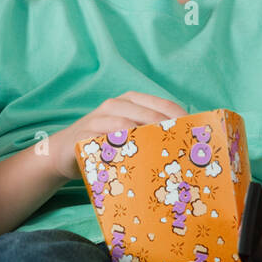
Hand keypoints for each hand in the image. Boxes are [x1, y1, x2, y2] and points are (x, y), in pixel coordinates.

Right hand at [49, 92, 186, 181]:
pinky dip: (118, 149)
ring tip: (162, 157)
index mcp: (131, 100)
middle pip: (149, 115)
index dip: (182, 120)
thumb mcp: (130, 135)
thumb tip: (188, 148)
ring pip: (127, 125)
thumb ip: (151, 134)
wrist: (63, 152)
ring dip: (145, 140)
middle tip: (185, 153)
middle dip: (168, 133)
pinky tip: (131, 161)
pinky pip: (102, 140)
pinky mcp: (83, 135)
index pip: (164, 105)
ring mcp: (98, 118)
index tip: (198, 139)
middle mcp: (115, 105)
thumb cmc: (105, 144)